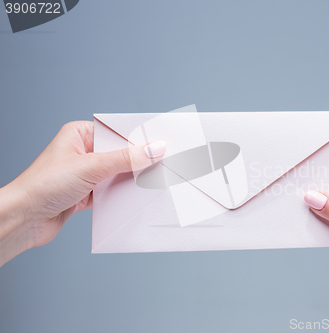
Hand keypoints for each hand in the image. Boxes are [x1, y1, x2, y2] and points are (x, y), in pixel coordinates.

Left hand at [0, 121, 165, 265]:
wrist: (23, 219)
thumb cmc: (43, 186)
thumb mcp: (91, 167)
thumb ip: (126, 159)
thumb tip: (154, 149)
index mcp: (80, 134)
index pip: (117, 131)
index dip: (139, 137)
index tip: (161, 143)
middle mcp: (83, 151)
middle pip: (121, 153)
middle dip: (139, 161)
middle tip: (161, 164)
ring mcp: (86, 173)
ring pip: (118, 173)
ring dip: (131, 180)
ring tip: (151, 182)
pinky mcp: (87, 193)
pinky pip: (113, 190)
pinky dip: (123, 194)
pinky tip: (135, 197)